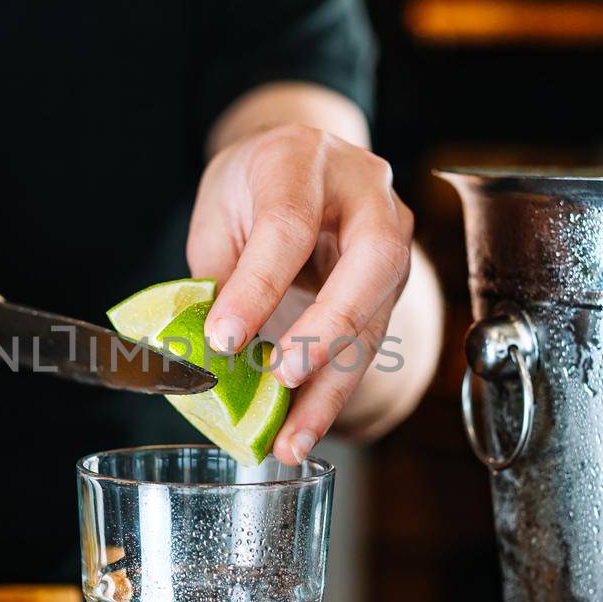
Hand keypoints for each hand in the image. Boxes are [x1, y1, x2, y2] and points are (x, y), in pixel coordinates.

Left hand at [188, 123, 414, 464]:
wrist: (297, 164)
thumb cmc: (251, 189)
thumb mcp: (219, 215)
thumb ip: (219, 275)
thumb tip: (209, 354)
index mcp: (304, 161)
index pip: (289, 226)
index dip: (258, 287)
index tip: (223, 340)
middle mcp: (366, 193)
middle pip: (369, 263)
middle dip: (327, 330)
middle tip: (282, 379)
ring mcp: (392, 236)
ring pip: (376, 316)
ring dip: (332, 386)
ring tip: (291, 440)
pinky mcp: (393, 284)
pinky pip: (369, 343)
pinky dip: (332, 391)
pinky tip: (304, 429)